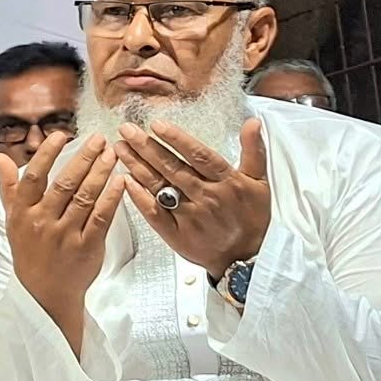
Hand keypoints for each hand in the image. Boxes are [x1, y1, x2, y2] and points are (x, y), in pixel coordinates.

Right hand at [0, 133, 126, 351]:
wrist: (44, 292)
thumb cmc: (29, 251)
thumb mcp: (12, 220)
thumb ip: (9, 187)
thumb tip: (1, 158)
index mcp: (23, 213)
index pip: (34, 177)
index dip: (48, 154)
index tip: (63, 135)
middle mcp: (43, 222)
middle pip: (65, 184)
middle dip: (84, 158)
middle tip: (99, 139)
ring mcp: (65, 235)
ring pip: (85, 198)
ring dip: (101, 173)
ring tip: (113, 154)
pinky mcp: (87, 247)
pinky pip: (101, 217)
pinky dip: (111, 198)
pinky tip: (121, 181)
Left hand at [115, 119, 270, 278]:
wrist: (245, 258)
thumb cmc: (252, 218)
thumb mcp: (259, 182)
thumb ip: (253, 150)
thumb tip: (252, 122)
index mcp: (227, 182)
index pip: (199, 156)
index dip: (177, 139)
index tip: (156, 124)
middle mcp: (207, 197)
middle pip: (173, 168)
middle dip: (147, 147)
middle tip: (126, 130)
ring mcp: (189, 216)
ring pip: (159, 187)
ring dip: (137, 166)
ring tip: (120, 148)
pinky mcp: (175, 234)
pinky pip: (153, 212)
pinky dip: (138, 197)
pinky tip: (124, 180)